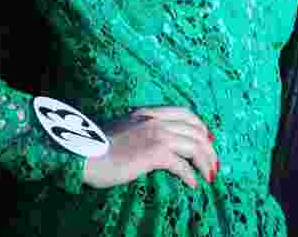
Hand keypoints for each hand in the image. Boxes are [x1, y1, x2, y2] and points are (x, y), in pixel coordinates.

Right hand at [81, 107, 218, 189]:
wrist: (83, 154)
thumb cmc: (97, 147)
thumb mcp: (123, 129)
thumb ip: (141, 130)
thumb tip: (155, 145)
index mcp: (149, 113)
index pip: (185, 113)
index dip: (200, 126)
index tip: (207, 140)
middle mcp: (156, 120)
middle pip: (195, 130)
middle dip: (209, 148)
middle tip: (214, 165)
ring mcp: (156, 135)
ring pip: (194, 146)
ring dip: (206, 162)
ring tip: (209, 176)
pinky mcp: (154, 153)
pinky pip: (182, 165)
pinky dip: (190, 175)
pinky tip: (192, 184)